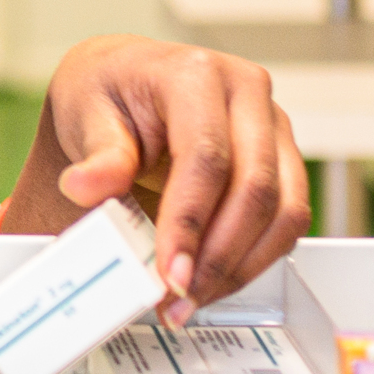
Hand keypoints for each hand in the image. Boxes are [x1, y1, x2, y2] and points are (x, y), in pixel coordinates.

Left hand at [0, 33, 308, 317]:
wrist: (125, 83)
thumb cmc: (108, 92)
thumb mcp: (85, 113)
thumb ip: (96, 154)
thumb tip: (86, 185)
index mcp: (195, 73)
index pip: (205, 156)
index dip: (190, 222)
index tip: (168, 272)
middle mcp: (246, 93)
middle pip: (255, 187)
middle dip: (218, 256)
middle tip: (178, 298)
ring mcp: (272, 126)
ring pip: (284, 210)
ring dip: (241, 267)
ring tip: (193, 299)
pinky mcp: (283, 160)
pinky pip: (287, 220)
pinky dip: (254, 260)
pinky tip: (214, 282)